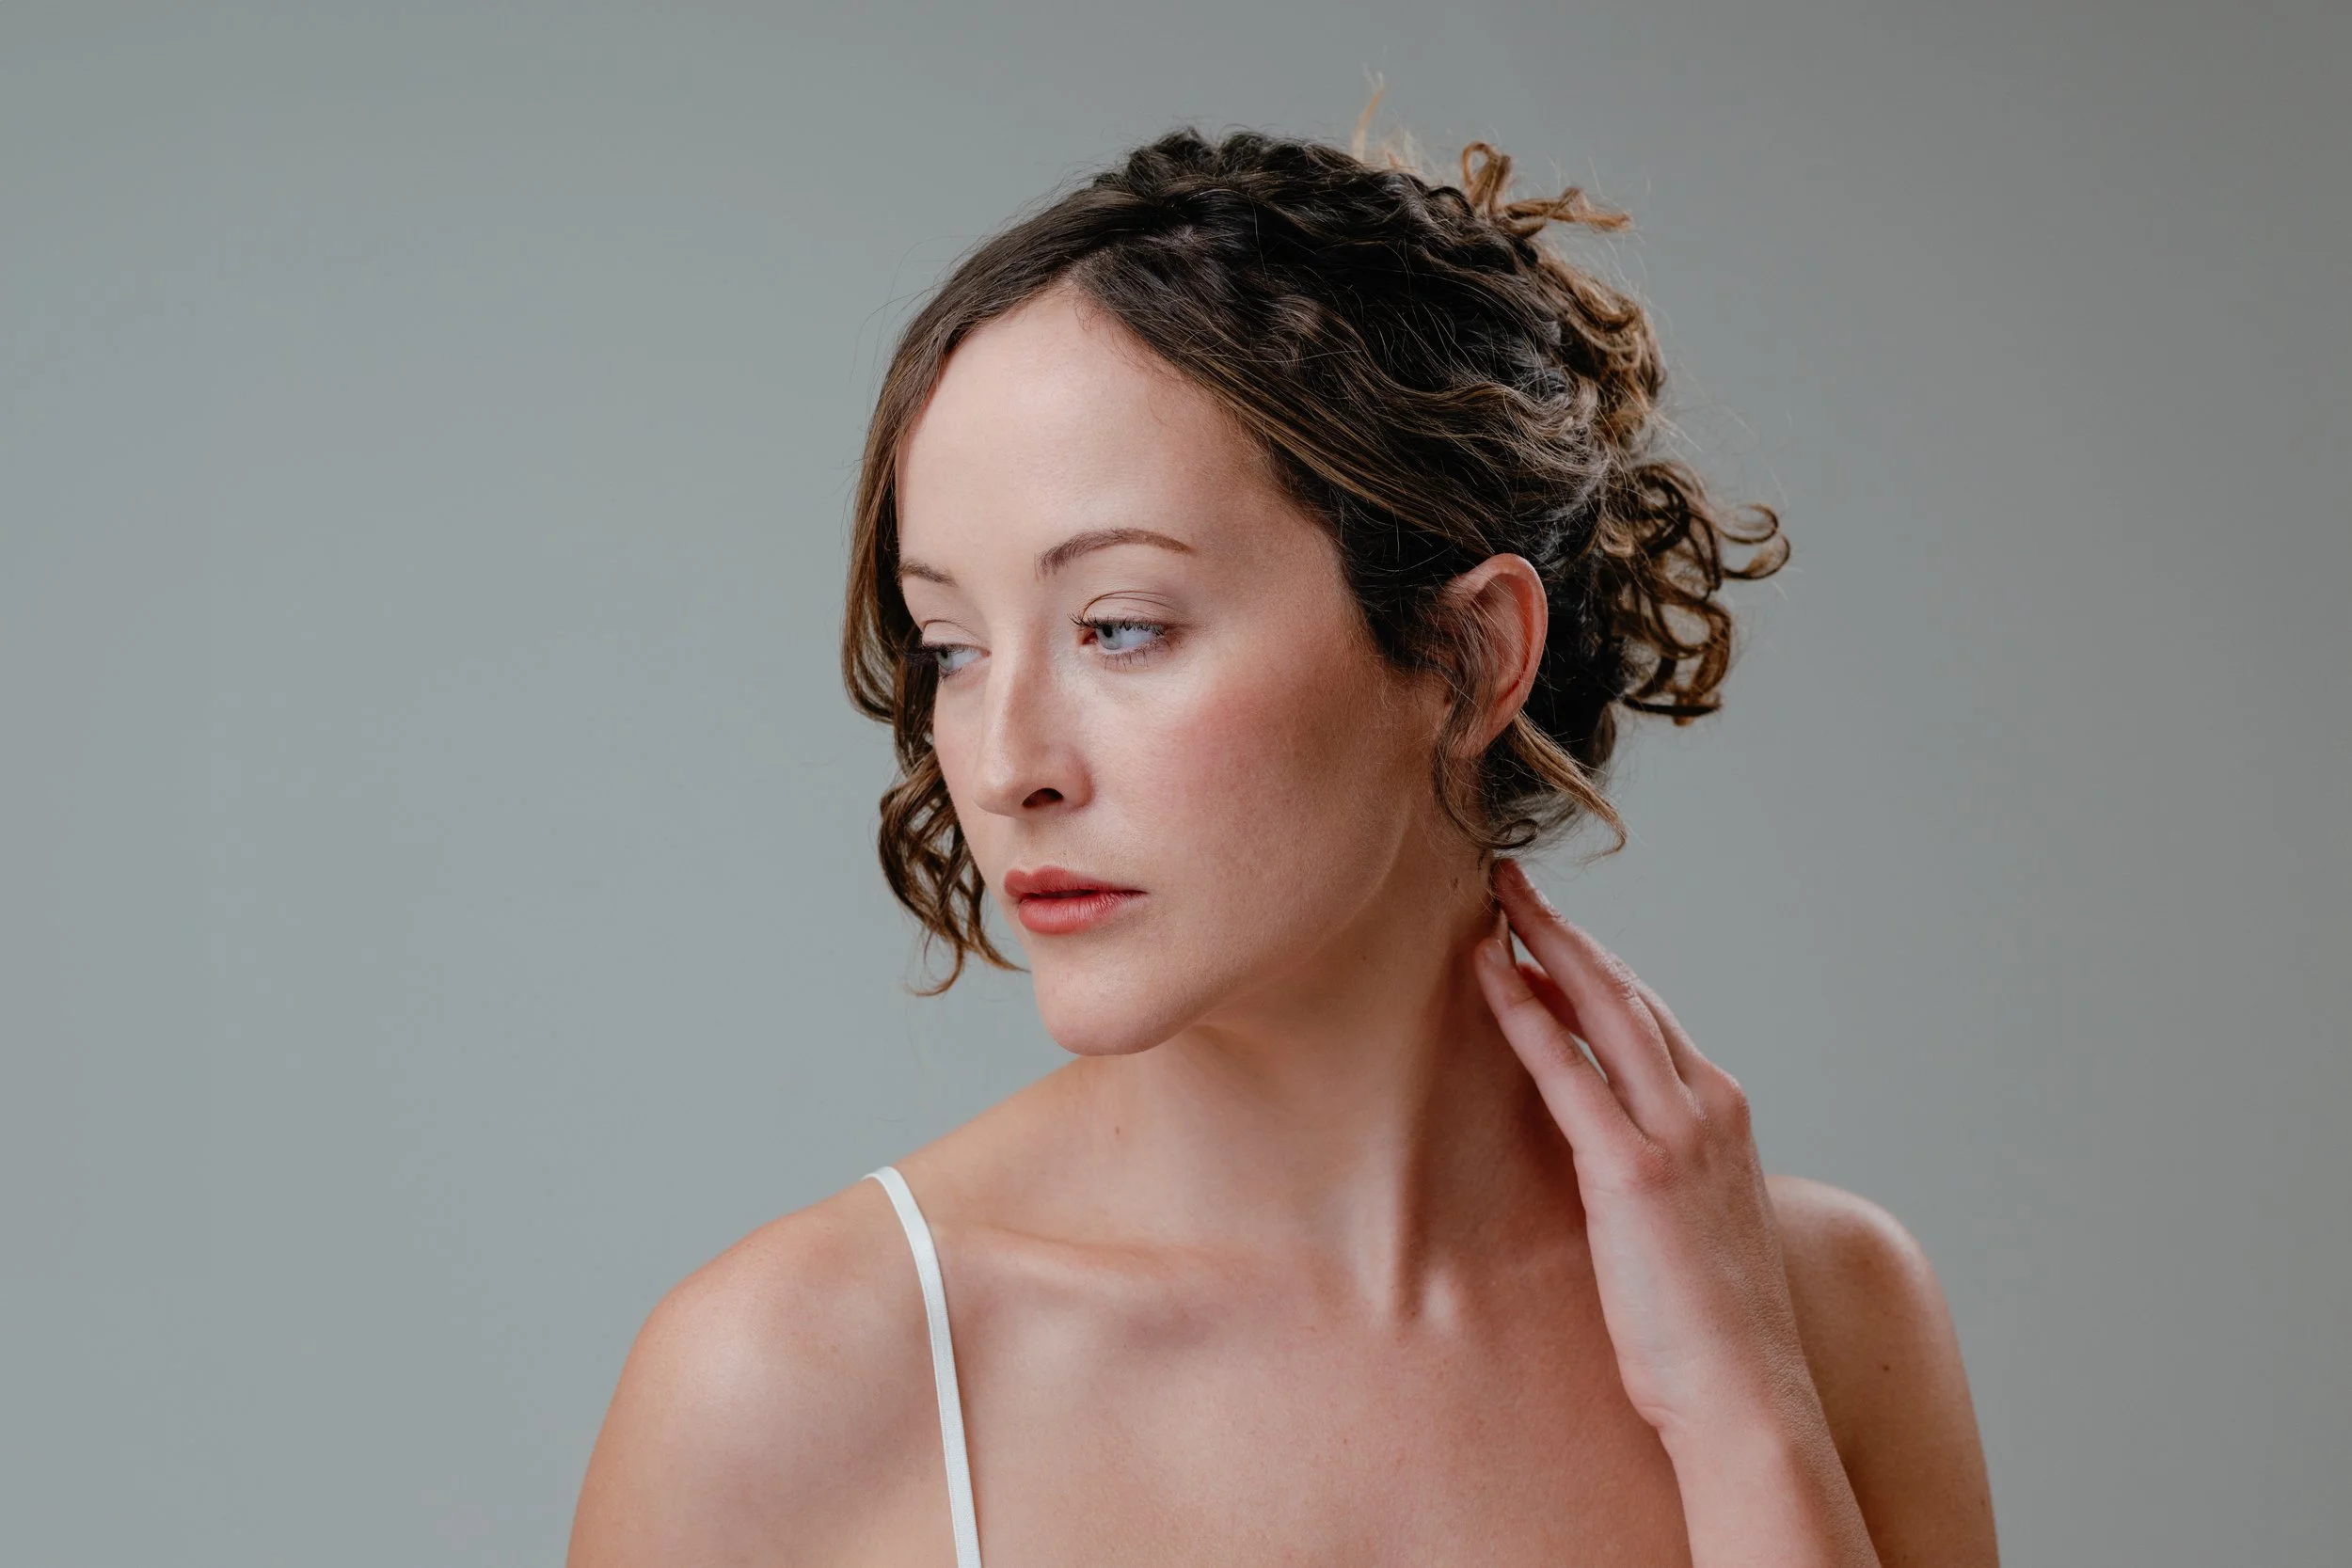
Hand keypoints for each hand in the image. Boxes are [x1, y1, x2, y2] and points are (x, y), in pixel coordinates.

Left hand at [1472, 858, 1819, 1450]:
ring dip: (1545, 945)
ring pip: (1602, 1009)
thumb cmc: (1712, 1330)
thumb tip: (1609, 1151)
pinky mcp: (1633, 1170)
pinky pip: (1566, 1071)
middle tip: (1513, 883)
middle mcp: (1707, 1108)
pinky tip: (1490, 973)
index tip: (1552, 931)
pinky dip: (1525, 1014)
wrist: (1745, 1394)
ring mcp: (1676, 1134)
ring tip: (1495, 902)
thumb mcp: (1691, 1226)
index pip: (1651, 1017)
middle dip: (1567, 931)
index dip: (1597, 967)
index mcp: (1724, 1116)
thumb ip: (1660, 1172)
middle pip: (1625, 992)